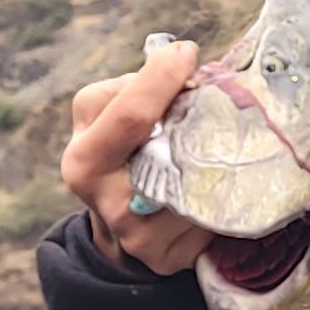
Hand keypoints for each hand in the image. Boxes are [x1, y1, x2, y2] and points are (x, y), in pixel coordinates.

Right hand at [62, 37, 210, 278]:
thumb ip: (138, 91)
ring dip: (222, 153)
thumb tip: (192, 72)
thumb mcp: (106, 115)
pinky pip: (212, 213)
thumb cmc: (120, 149)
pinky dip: (225, 188)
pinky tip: (222, 176)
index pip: (131, 113)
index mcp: (85, 159)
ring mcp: (141, 236)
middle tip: (217, 91)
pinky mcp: (170, 256)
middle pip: (174, 148)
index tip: (187, 52)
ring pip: (201, 181)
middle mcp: (108, 203)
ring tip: (221, 135)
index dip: (164, 77)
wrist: (119, 224)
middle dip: (202, 116)